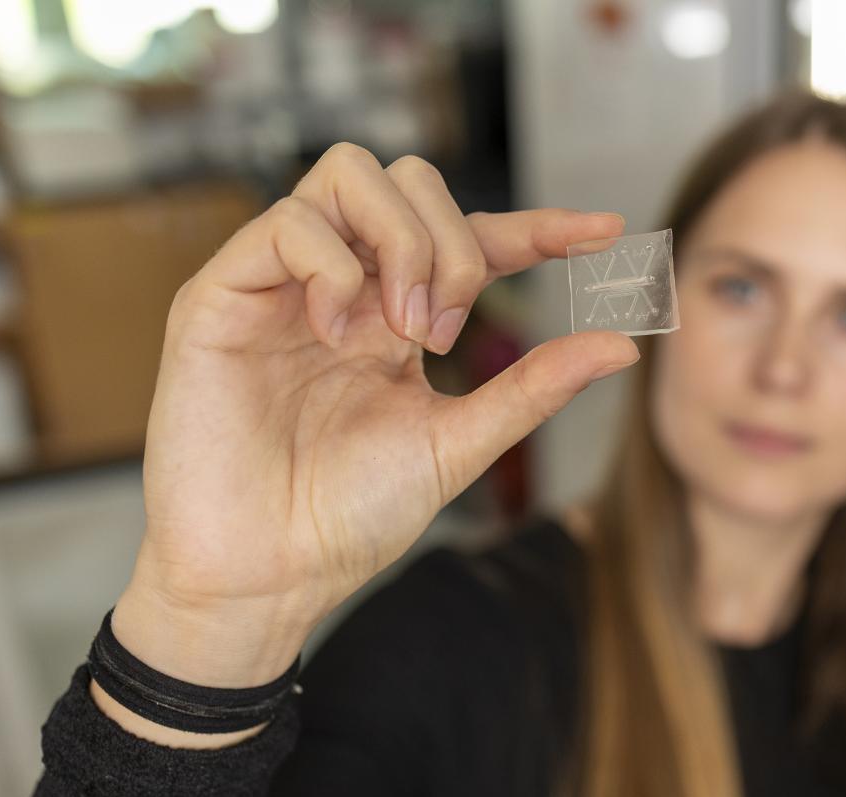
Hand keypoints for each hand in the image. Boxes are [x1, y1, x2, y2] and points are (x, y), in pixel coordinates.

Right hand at [112, 143, 636, 690]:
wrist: (269, 573)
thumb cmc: (351, 516)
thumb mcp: (460, 443)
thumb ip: (533, 389)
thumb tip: (623, 345)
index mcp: (398, 317)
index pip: (473, 239)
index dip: (538, 226)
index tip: (606, 232)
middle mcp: (345, 287)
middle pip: (411, 181)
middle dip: (454, 241)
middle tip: (445, 332)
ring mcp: (283, 284)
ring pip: (349, 173)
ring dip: (401, 242)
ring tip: (403, 330)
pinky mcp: (222, 295)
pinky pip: (287, 223)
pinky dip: (332, 266)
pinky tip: (337, 333)